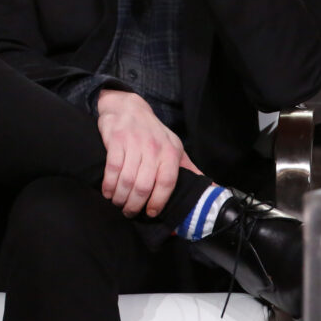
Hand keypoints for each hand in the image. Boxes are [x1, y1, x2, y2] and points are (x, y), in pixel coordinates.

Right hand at [97, 89, 201, 217]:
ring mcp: (134, 142)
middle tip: (130, 212)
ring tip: (118, 203)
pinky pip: (112, 169)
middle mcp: (154, 147)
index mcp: (170, 151)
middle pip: (144, 185)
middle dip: (135, 205)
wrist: (129, 107)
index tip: (151, 213)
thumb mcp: (174, 147)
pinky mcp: (116, 140)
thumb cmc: (153, 133)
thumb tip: (212, 191)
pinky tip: (108, 191)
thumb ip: (189, 169)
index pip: (167, 182)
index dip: (158, 201)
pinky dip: (109, 185)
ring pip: (127, 180)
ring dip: (121, 197)